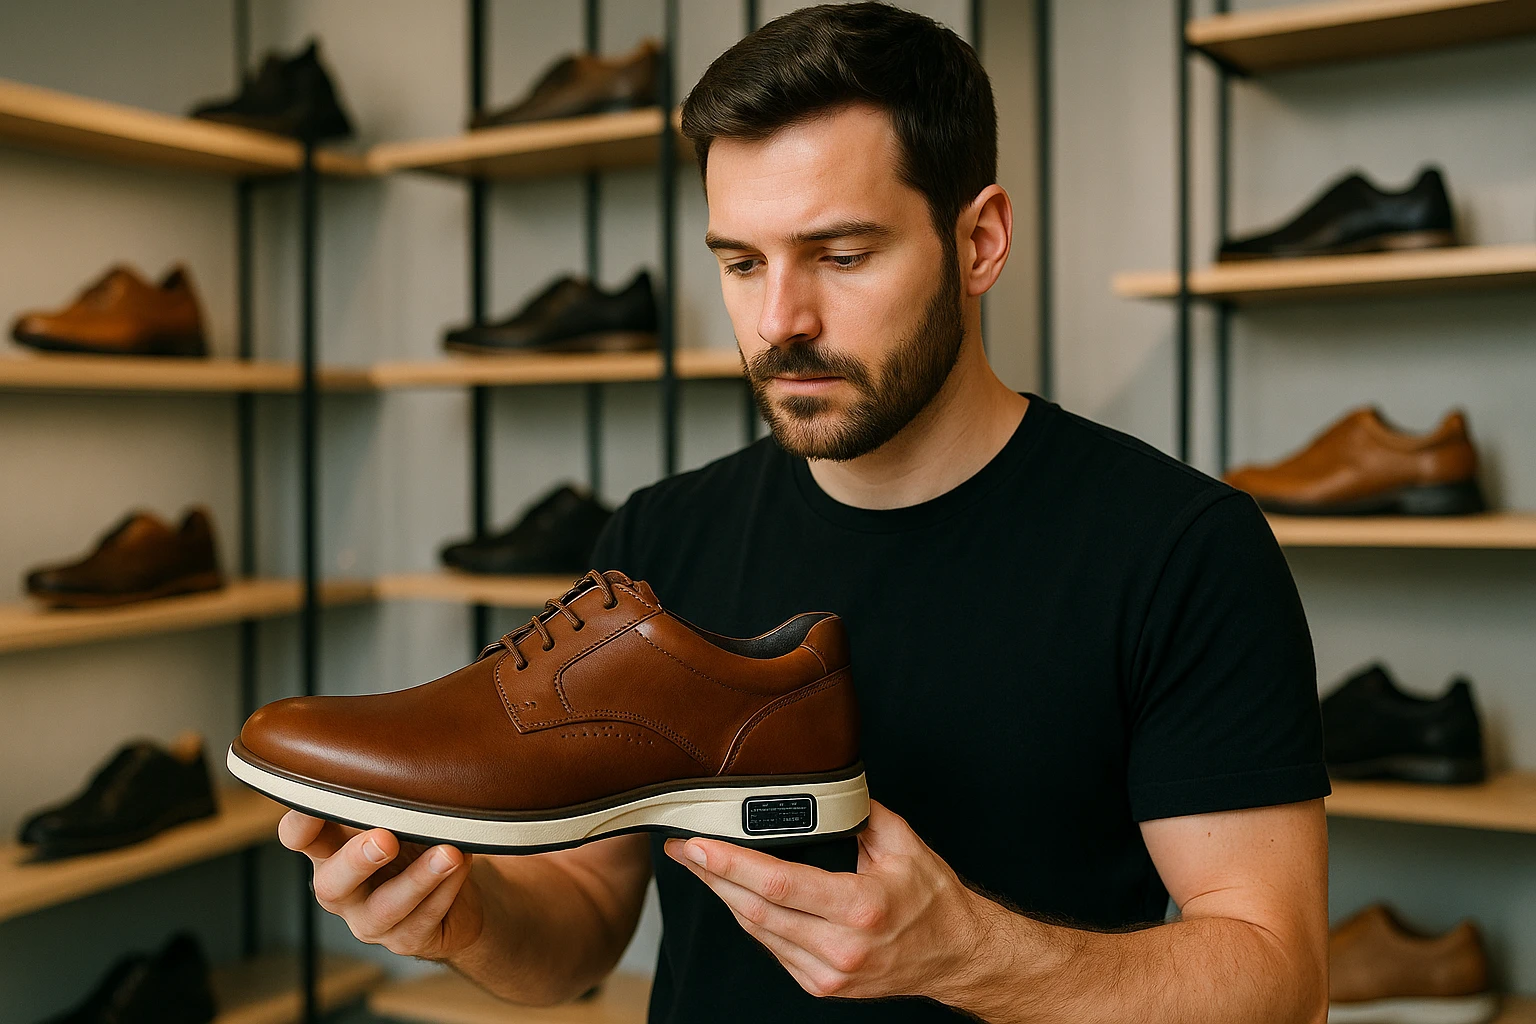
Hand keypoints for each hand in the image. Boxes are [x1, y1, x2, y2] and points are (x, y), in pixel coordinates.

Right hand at [279, 811, 484, 960]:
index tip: (320, 793)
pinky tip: (463, 864)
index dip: (302, 819)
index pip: (298, 836)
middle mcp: (342, 889)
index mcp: (330, 849)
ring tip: (448, 854)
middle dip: (357, 860)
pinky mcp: (406, 939)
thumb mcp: (398, 814)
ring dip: (418, 879)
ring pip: (385, 908)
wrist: (454, 893)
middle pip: (331, 883)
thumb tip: (409, 752)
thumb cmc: (416, 841)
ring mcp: (370, 920)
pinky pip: (425, 919)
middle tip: (385, 838)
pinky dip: (446, 889)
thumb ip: (389, 792)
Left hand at [663, 800, 990, 1003]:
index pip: (778, 885)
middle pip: (754, 911)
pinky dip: (750, 918)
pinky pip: (771, 948)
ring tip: (701, 865)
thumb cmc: (934, 900)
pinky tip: (736, 894)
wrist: (958, 956)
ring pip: (756, 931)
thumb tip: (821, 785)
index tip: (697, 844)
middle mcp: (840, 948)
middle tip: (682, 847)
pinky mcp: (821, 985)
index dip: (730, 864)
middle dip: (711, 876)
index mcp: (860, 908)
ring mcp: (828, 973)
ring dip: (724, 896)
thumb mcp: (904, 845)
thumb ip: (859, 813)